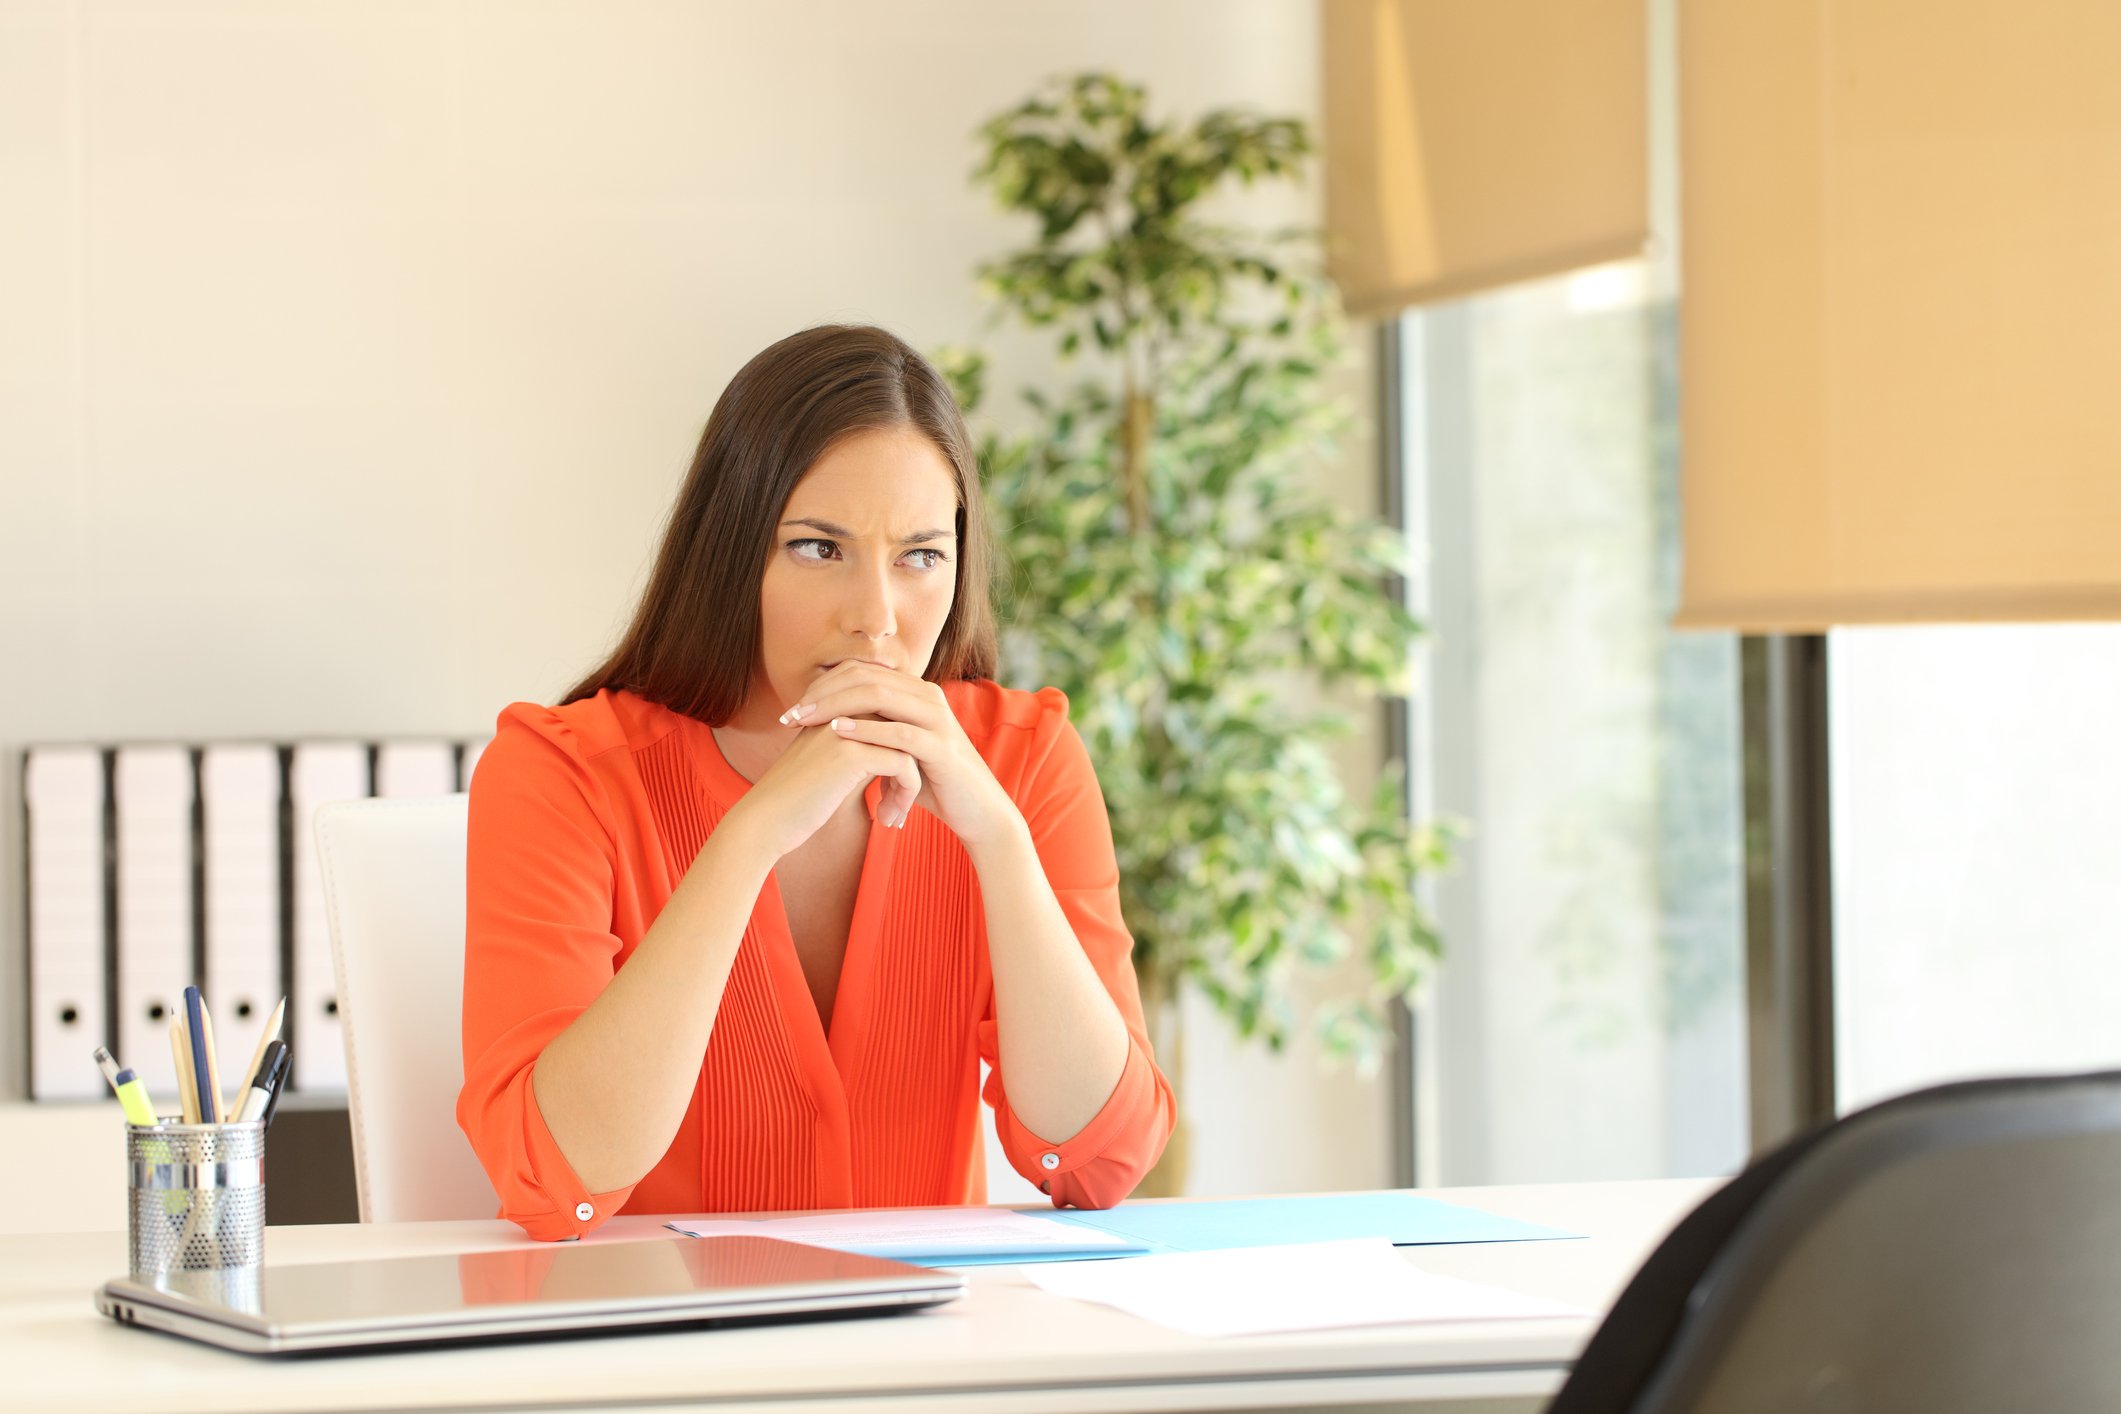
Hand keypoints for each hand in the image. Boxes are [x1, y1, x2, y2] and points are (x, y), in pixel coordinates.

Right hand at [721, 709, 921, 860]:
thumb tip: (895, 749)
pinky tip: (889, 819)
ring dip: (910, 784)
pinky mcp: (851, 754)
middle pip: (903, 726)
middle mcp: (842, 709)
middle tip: (906, 796)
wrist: (764, 821)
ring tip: (898, 812)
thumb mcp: (828, 762)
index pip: (891, 715)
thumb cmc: (796, 798)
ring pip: (909, 745)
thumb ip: (857, 746)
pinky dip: (905, 793)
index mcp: (835, 707)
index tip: (900, 782)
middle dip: (913, 762)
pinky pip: (903, 765)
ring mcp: (846, 729)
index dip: (902, 747)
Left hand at [777, 663, 1019, 848]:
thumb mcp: (899, 751)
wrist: (978, 811)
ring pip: (880, 696)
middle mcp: (928, 696)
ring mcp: (937, 718)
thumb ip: (874, 732)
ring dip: (836, 706)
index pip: (862, 673)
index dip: (823, 685)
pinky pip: (899, 732)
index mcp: (916, 692)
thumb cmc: (934, 783)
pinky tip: (838, 733)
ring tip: (804, 721)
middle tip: (790, 714)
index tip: (793, 708)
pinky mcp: (942, 747)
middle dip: (822, 694)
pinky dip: (866, 730)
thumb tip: (831, 725)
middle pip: (866, 677)